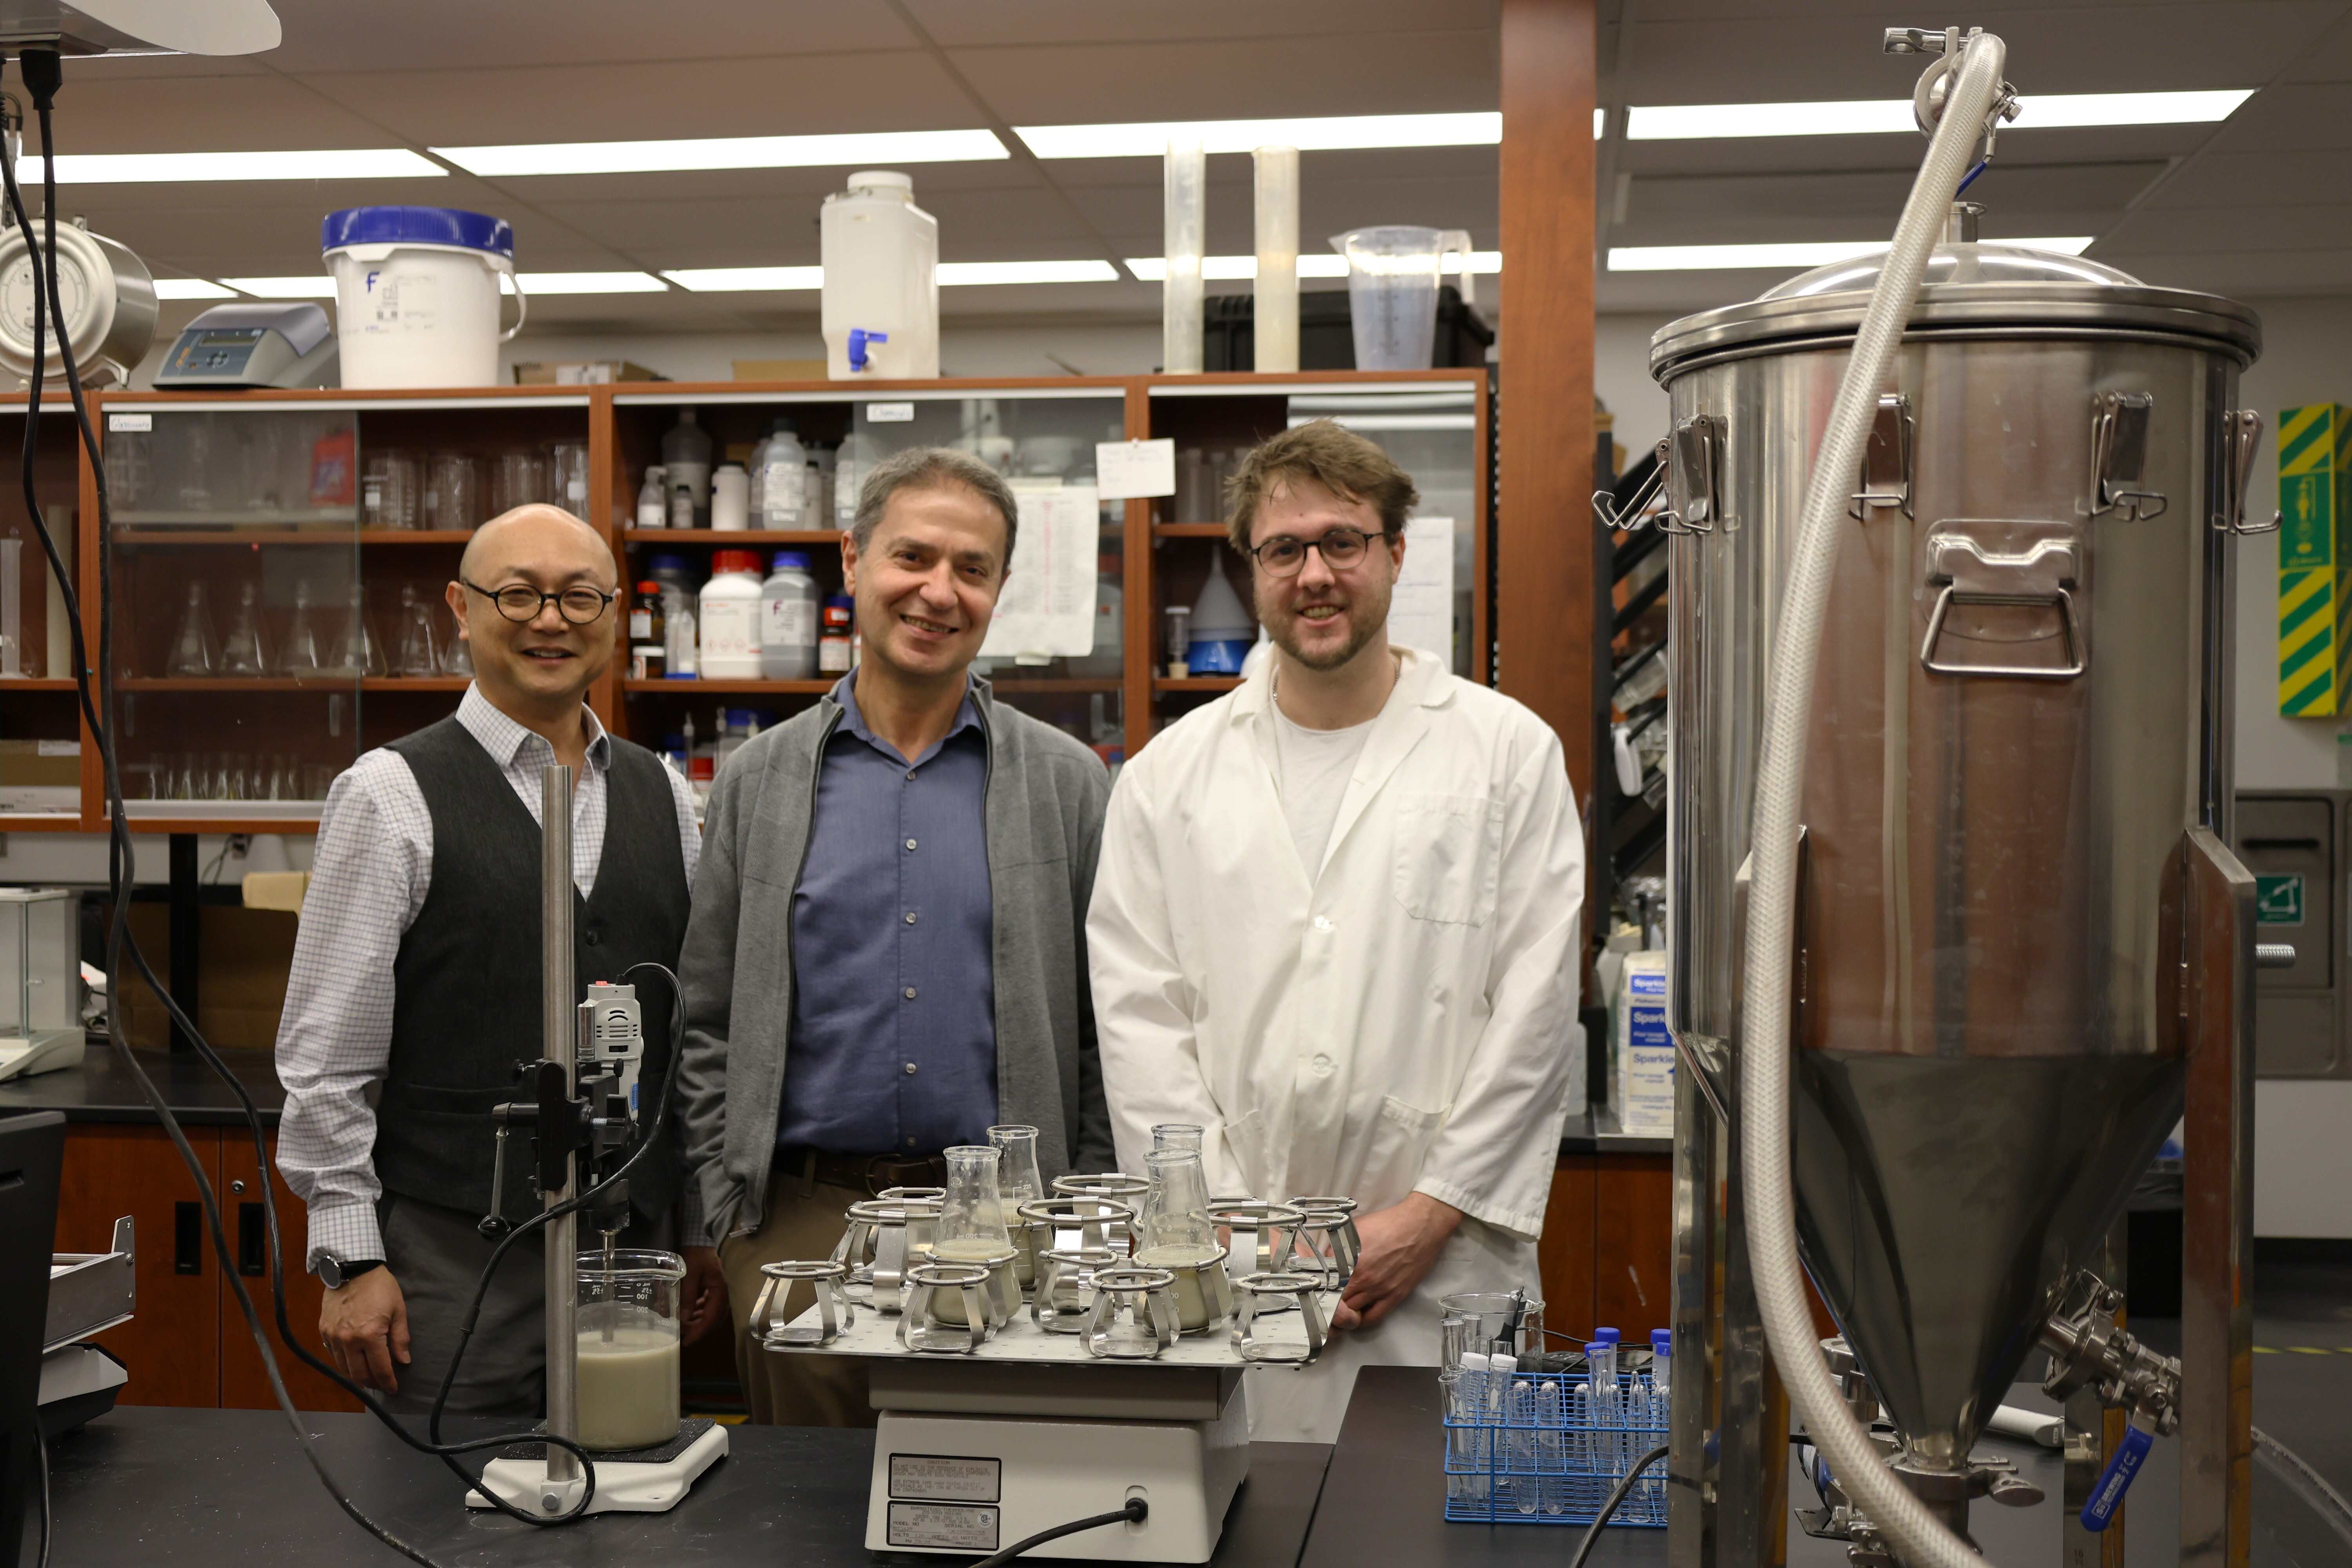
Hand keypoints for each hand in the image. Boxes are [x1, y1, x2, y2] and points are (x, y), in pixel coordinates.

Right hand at [320, 1267, 409, 1392]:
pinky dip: (343, 1361)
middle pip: (359, 1374)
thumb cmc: (380, 1287)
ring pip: (343, 1367)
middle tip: (380, 1385)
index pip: (380, 1368)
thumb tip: (403, 1361)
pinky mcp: (323, 1330)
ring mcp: (333, 1336)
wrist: (352, 1268)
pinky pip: (332, 1354)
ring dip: (356, 1375)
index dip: (388, 1382)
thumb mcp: (398, 1310)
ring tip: (367, 1376)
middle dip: (371, 1383)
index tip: (393, 1390)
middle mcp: (348, 1340)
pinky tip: (352, 1360)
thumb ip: (400, 1338)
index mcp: (370, 1335)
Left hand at [680, 1246, 728, 1344]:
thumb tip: (684, 1319)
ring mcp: (718, 1294)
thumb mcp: (689, 1274)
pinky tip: (687, 1316)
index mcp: (720, 1291)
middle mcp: (722, 1295)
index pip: (712, 1318)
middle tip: (684, 1337)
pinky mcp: (712, 1292)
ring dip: (698, 1323)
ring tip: (682, 1328)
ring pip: (710, 1316)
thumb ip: (688, 1296)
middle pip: (713, 1320)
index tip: (687, 1341)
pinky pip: (707, 1308)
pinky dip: (697, 1314)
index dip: (700, 1331)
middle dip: (699, 1330)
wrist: (700, 1243)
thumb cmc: (696, 1256)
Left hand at [1331, 1193, 1461, 1333]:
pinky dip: (1363, 1320)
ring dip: (1344, 1314)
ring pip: (1353, 1314)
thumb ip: (1338, 1248)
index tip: (1315, 1292)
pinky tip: (1358, 1315)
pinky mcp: (1395, 1296)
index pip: (1325, 1287)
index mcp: (1349, 1262)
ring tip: (1340, 1310)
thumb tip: (1325, 1261)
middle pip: (1337, 1304)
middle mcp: (1362, 1280)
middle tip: (1325, 1304)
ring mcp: (1379, 1290)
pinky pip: (1374, 1317)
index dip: (1318, 1292)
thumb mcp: (1354, 1230)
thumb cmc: (1387, 1223)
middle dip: (1329, 1305)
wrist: (1419, 1227)